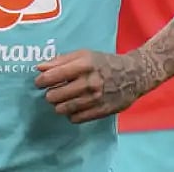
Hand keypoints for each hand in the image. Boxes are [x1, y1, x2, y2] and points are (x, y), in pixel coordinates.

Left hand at [34, 49, 150, 123]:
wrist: (134, 75)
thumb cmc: (104, 63)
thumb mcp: (84, 55)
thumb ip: (60, 60)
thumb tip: (39, 67)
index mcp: (83, 65)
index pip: (52, 76)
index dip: (41, 81)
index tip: (39, 83)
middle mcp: (89, 82)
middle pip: (55, 95)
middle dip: (50, 94)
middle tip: (52, 92)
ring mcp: (95, 99)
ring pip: (63, 109)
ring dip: (58, 105)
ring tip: (62, 100)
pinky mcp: (101, 111)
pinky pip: (75, 118)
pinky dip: (71, 114)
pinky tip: (74, 107)